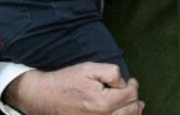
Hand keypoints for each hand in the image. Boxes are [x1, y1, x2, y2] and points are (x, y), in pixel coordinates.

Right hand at [3, 62, 141, 113]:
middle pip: (132, 111)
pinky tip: (123, 113)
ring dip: (133, 112)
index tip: (130, 81)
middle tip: (132, 91)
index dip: (133, 85)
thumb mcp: (89, 68)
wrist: (45, 97)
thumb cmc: (67, 81)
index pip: (131, 95)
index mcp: (102, 102)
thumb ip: (111, 73)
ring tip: (134, 104)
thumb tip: (123, 83)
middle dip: (135, 99)